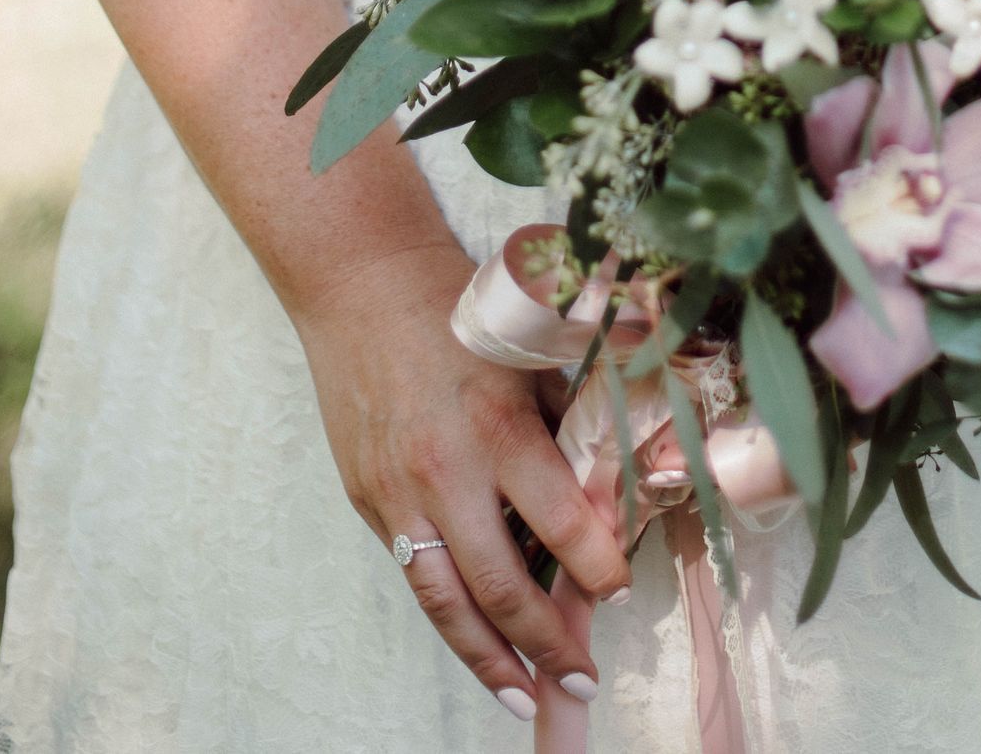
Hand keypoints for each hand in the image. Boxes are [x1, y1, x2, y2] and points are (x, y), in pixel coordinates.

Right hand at [292, 243, 632, 720]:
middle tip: (581, 680)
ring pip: (447, 602)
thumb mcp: (528, 354)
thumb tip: (613, 483)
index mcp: (498, 428)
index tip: (620, 592)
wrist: (360, 283)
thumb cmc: (455, 309)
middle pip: (502, 586)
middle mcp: (446, 473)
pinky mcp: (368, 503)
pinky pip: (414, 573)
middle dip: (548, 644)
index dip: (598, 567)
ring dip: (489, 660)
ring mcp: (399, 495)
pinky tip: (473, 642)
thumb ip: (568, 420)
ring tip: (523, 698)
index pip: (561, 523)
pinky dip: (447, 616)